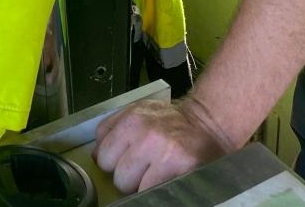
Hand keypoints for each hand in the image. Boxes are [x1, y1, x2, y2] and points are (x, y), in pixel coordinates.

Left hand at [93, 98, 227, 192]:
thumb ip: (112, 129)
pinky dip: (156, 191)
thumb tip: (95, 157)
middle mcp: (145, 134)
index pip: (102, 155)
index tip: (126, 160)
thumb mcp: (139, 112)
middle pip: (116, 175)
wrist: (209, 123)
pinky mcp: (179, 168)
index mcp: (132, 119)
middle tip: (143, 168)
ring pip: (131, 187)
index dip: (113, 162)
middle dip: (127, 176)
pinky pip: (152, 193)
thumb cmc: (171, 121)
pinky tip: (164, 179)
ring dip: (140, 186)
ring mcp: (163, 153)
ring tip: (155, 174)